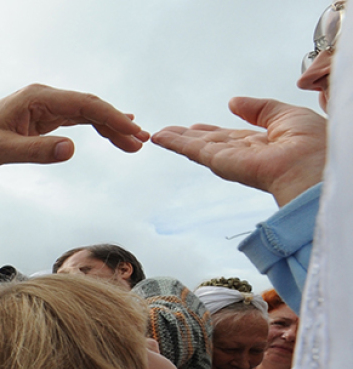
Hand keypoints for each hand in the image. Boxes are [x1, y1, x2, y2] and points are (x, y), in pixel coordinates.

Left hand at [0, 84, 147, 187]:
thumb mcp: (2, 152)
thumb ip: (35, 151)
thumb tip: (70, 150)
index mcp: (37, 98)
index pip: (83, 105)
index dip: (110, 118)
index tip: (132, 132)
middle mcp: (44, 97)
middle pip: (90, 106)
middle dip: (117, 122)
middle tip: (141, 142)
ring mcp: (45, 105)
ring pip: (86, 113)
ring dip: (110, 127)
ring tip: (135, 144)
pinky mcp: (44, 116)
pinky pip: (76, 119)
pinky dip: (96, 127)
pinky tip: (115, 134)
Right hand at [152, 97, 326, 206]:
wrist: (312, 164)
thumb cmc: (312, 143)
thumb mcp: (286, 115)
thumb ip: (259, 108)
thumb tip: (233, 102)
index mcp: (263, 143)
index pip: (231, 136)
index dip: (212, 131)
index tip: (195, 127)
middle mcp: (243, 153)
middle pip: (209, 143)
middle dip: (189, 137)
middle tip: (169, 132)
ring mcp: (229, 159)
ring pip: (197, 147)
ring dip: (177, 140)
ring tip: (157, 135)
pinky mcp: (219, 161)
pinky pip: (193, 149)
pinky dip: (175, 143)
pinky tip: (160, 137)